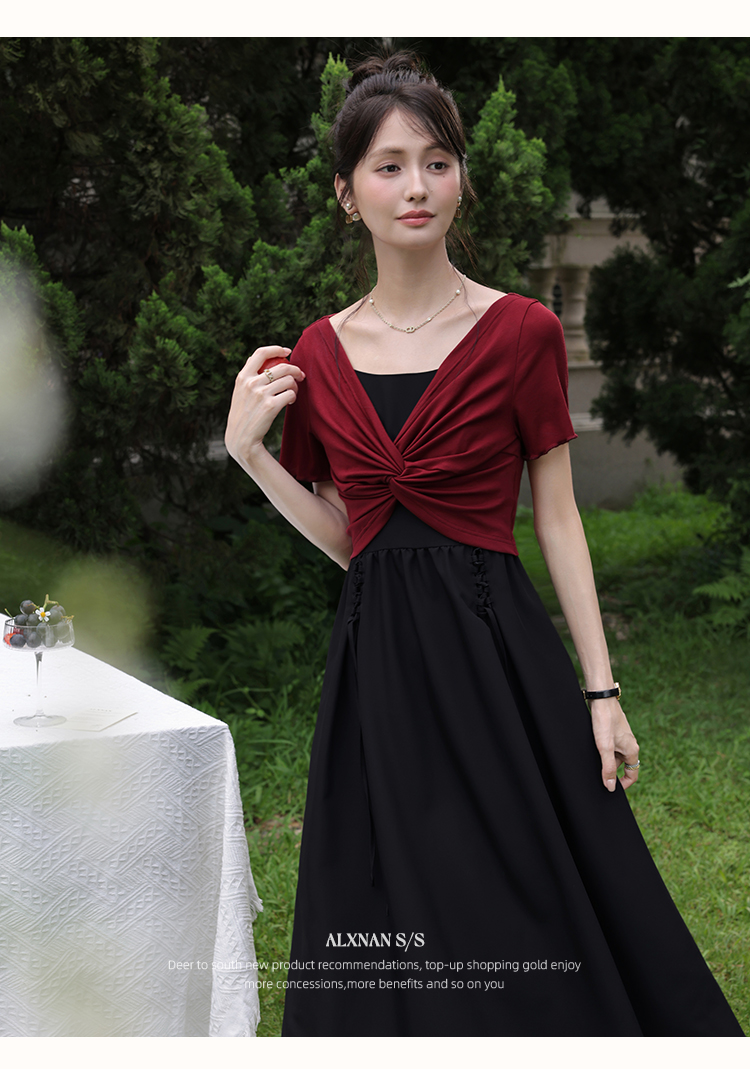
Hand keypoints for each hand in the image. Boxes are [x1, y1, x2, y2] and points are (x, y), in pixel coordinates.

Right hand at [224, 345, 303, 466]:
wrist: (241, 439)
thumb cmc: (243, 415)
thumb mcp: (239, 393)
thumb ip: (248, 377)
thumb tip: (256, 359)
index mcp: (242, 377)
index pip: (260, 354)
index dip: (276, 349)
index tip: (287, 351)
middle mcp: (251, 383)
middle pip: (281, 366)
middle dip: (295, 369)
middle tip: (301, 375)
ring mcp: (260, 394)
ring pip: (288, 380)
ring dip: (295, 385)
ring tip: (293, 392)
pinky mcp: (271, 406)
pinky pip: (290, 393)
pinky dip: (293, 396)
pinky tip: (290, 401)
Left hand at [589, 697, 639, 792]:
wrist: (601, 699)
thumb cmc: (605, 722)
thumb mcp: (605, 748)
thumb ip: (608, 768)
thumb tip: (611, 788)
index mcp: (632, 751)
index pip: (633, 774)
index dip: (623, 784)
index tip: (611, 787)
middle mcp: (630, 744)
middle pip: (622, 765)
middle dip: (610, 770)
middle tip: (596, 771)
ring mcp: (622, 737)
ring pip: (615, 755)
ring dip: (605, 758)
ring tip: (593, 755)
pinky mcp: (614, 731)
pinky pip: (610, 746)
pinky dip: (603, 749)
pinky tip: (593, 746)